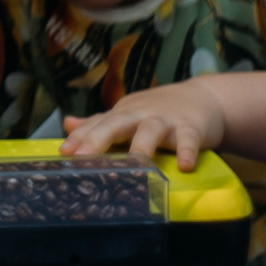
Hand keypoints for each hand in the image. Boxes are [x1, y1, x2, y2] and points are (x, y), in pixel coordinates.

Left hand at [61, 78, 225, 170]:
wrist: (203, 97)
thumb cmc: (159, 111)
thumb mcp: (128, 114)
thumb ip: (100, 122)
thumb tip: (67, 124)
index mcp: (123, 114)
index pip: (97, 125)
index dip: (80, 137)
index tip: (63, 152)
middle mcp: (140, 114)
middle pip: (116, 124)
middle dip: (98, 140)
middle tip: (81, 157)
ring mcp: (166, 120)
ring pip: (150, 131)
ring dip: (141, 148)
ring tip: (133, 166)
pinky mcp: (192, 127)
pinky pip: (189, 140)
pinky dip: (187, 152)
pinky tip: (185, 167)